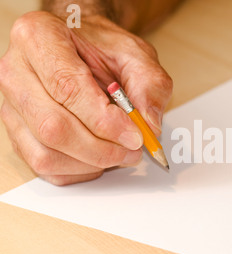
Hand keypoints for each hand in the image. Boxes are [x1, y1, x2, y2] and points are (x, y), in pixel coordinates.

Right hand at [0, 11, 172, 184]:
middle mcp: (16, 72)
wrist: (81, 47)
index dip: (104, 120)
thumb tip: (149, 126)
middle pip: (52, 127)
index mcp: (39, 36)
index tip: (135, 135)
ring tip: (120, 154)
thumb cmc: (102, 48)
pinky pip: (45, 166)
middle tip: (133, 151)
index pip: (67, 87)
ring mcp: (13, 106)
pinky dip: (79, 170)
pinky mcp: (18, 132)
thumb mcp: (136, 54)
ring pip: (46, 154)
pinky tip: (99, 158)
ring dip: (91, 163)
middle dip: (101, 149)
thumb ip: (150, 85)